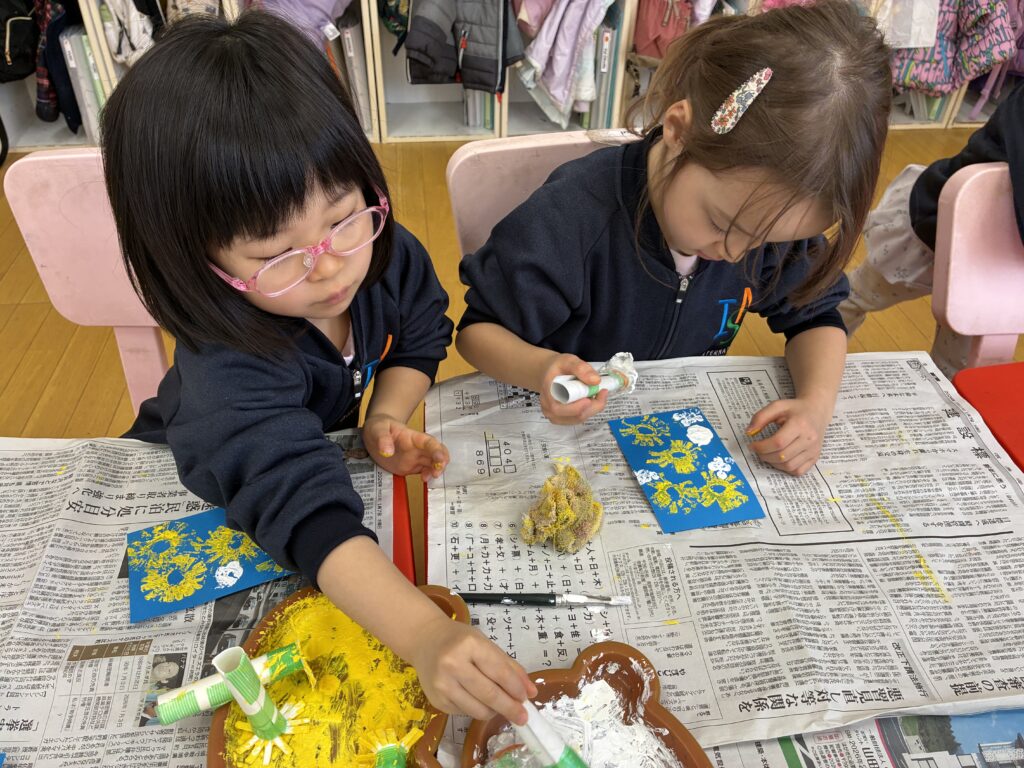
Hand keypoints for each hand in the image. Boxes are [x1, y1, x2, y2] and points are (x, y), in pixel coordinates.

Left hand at [362, 414, 448, 479]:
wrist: (374, 434)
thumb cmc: (379, 427)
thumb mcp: (378, 429)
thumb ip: (383, 439)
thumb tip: (387, 452)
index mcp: (413, 437)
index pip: (429, 442)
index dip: (437, 450)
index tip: (440, 459)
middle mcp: (418, 447)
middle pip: (437, 452)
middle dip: (441, 462)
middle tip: (437, 473)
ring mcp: (416, 457)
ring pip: (433, 463)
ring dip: (436, 470)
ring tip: (429, 478)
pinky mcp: (412, 467)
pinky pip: (425, 471)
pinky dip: (429, 476)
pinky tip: (424, 480)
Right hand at [409, 615, 536, 724]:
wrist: (424, 640)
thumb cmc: (459, 639)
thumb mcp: (485, 644)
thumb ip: (509, 667)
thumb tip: (531, 691)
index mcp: (469, 645)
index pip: (499, 672)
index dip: (515, 688)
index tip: (527, 699)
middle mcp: (452, 665)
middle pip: (489, 694)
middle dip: (509, 708)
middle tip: (523, 717)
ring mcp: (442, 685)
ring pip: (477, 710)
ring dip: (494, 712)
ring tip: (500, 706)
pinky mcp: (436, 701)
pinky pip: (465, 712)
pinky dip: (477, 709)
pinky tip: (478, 700)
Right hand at [538, 354, 609, 424]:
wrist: (549, 373)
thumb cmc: (558, 367)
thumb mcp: (568, 361)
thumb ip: (581, 368)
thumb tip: (596, 381)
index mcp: (548, 394)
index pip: (560, 409)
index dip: (579, 406)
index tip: (595, 393)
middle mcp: (548, 409)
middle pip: (574, 416)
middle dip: (592, 406)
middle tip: (602, 392)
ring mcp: (555, 416)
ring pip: (578, 419)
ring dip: (592, 408)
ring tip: (597, 393)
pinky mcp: (562, 419)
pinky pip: (578, 419)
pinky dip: (589, 410)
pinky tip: (591, 399)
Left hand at [746, 397, 831, 475]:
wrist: (816, 411)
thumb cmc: (794, 409)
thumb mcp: (777, 406)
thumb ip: (760, 417)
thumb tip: (748, 432)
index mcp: (800, 424)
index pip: (778, 442)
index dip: (761, 447)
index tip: (752, 445)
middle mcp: (810, 439)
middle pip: (782, 456)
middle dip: (764, 456)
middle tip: (758, 450)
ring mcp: (814, 450)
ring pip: (789, 466)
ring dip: (773, 463)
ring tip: (767, 454)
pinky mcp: (815, 457)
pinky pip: (798, 471)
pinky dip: (785, 468)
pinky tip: (779, 459)